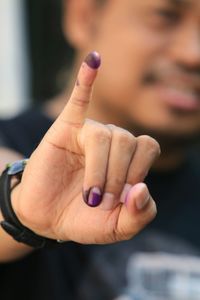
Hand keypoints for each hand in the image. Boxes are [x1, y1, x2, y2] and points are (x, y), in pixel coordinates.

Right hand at [13, 52, 159, 243]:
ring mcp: (88, 132)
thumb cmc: (83, 219)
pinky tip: (93, 59)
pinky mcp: (65, 129)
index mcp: (128, 158)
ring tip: (89, 196)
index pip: (148, 146)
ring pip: (105, 136)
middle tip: (99, 202)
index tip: (122, 200)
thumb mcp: (118, 228)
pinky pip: (78, 99)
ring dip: (99, 172)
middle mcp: (111, 140)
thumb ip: (140, 216)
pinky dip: (85, 80)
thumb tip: (141, 189)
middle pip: (128, 140)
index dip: (138, 172)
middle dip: (117, 177)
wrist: (48, 217)